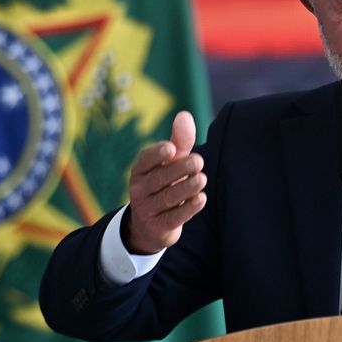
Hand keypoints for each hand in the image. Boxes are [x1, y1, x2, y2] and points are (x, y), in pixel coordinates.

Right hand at [123, 111, 206, 253]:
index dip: (157, 154)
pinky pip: (173, 217)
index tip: (171, 148)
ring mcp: (147, 209)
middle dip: (179, 169)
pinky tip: (201, 199)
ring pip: (167, 197)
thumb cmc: (164, 184)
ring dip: (186, 188)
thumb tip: (184, 115)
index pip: (145, 160)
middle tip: (198, 161)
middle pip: (159, 178)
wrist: (151, 225)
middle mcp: (139, 189)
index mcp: (140, 170)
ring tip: (202, 179)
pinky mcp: (158, 227)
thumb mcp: (170, 163)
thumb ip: (179, 141)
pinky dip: (188, 209)